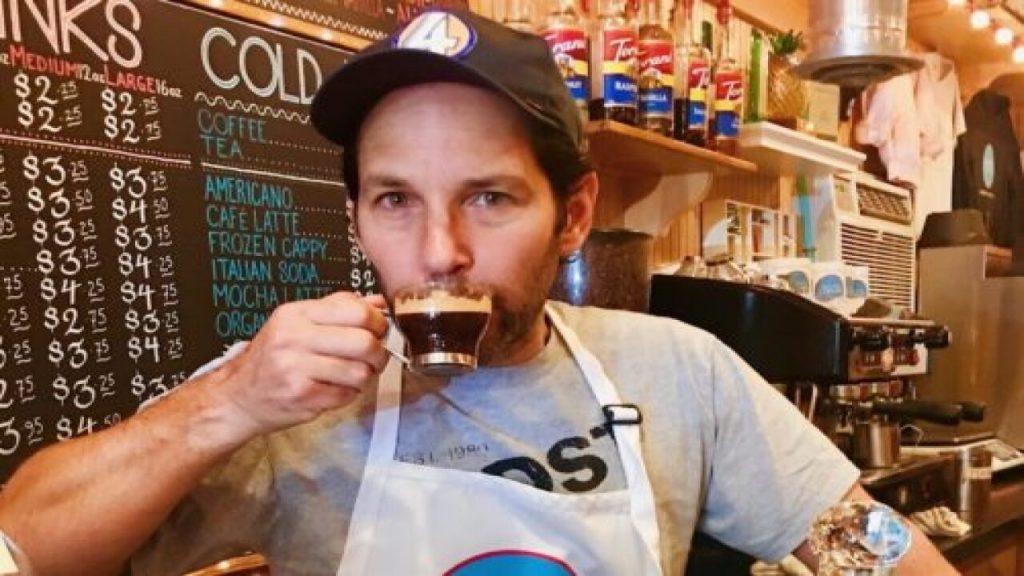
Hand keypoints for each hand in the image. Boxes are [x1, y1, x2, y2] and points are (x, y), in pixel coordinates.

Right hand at [209, 291, 389, 438]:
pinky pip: (346, 394)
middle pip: (364, 342)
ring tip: (351, 375)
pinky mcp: (301, 395)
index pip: (357, 310)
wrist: (239, 395)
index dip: (378, 322)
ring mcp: (296, 367)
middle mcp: (295, 337)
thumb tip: (379, 303)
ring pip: (360, 372)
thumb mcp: (299, 323)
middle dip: (378, 353)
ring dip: (364, 377)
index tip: (378, 330)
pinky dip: (348, 394)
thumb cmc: (273, 359)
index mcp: (298, 314)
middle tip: (373, 357)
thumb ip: (339, 310)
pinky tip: (335, 389)